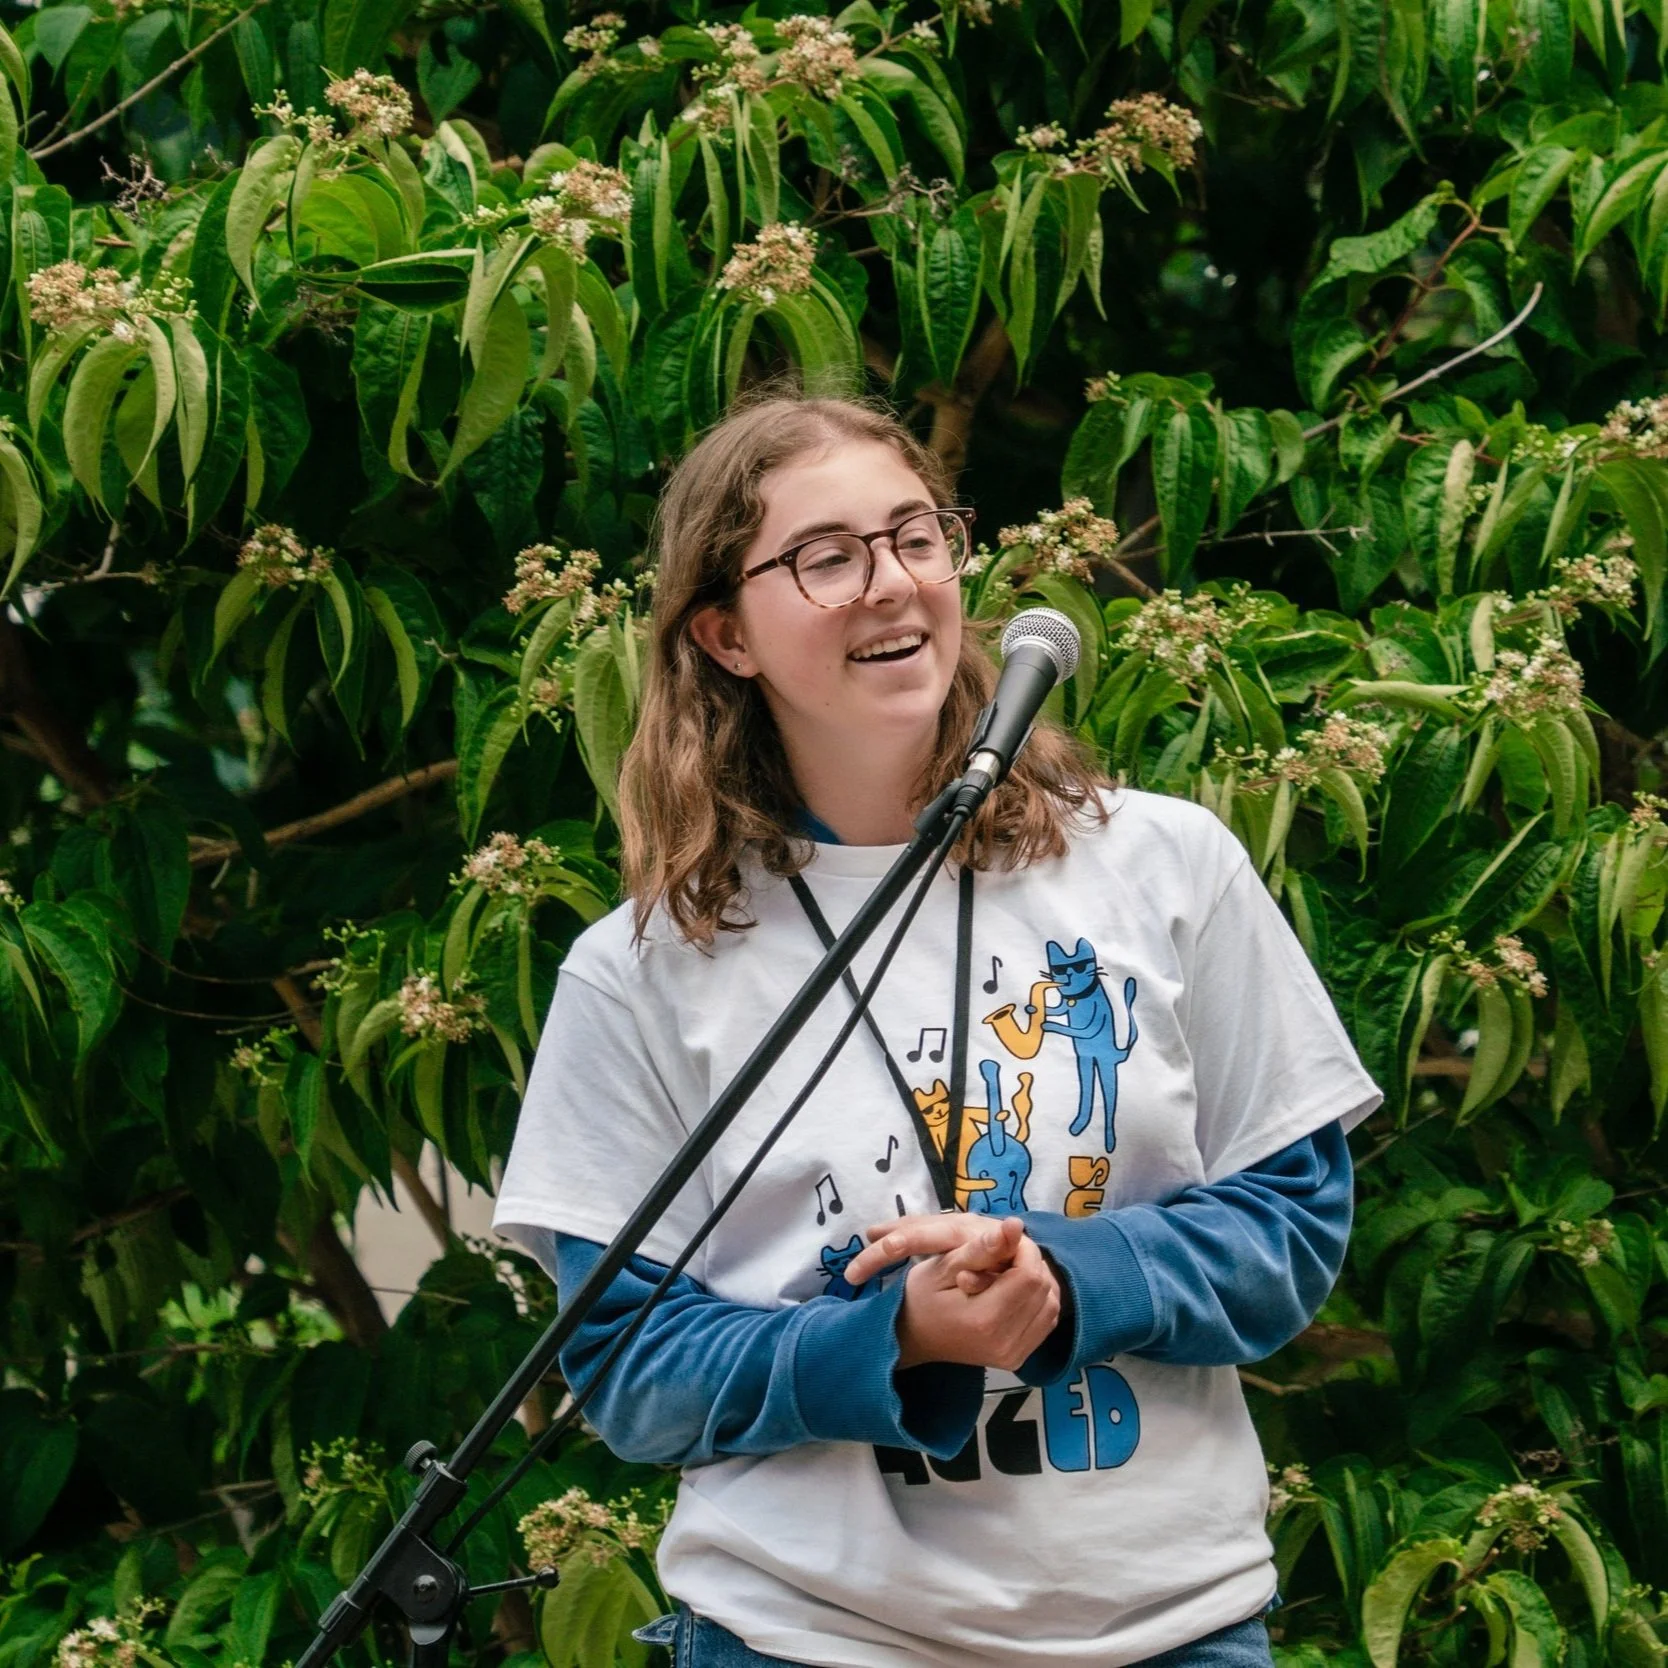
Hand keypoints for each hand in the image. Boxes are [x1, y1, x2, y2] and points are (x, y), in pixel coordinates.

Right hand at [847, 1214, 1061, 1372]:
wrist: (911, 1337)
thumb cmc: (922, 1297)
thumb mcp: (943, 1266)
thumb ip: (981, 1248)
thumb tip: (1015, 1225)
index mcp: (984, 1319)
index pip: (1029, 1274)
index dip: (1023, 1249)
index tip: (1002, 1241)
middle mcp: (1004, 1342)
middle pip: (1043, 1288)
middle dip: (1029, 1262)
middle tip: (1001, 1256)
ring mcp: (1013, 1355)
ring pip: (1051, 1303)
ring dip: (1036, 1280)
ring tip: (1006, 1273)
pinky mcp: (1018, 1359)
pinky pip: (1046, 1320)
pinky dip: (1037, 1300)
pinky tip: (1013, 1292)